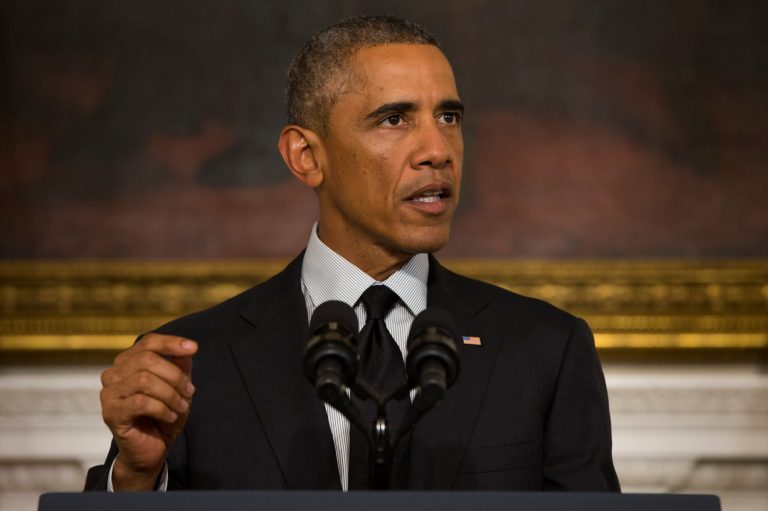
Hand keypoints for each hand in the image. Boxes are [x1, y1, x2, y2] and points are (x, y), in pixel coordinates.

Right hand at [100, 334, 197, 489]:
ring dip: (170, 394)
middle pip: (148, 360)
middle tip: (189, 393)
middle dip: (175, 376)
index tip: (194, 348)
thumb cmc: (163, 416)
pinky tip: (170, 417)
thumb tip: (187, 350)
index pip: (148, 342)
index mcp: (128, 363)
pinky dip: (162, 409)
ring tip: (181, 407)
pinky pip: (141, 402)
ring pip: (144, 380)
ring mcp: (109, 394)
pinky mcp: (111, 413)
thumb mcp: (178, 389)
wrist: (151, 450)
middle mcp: (113, 374)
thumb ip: (181, 368)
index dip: (171, 343)